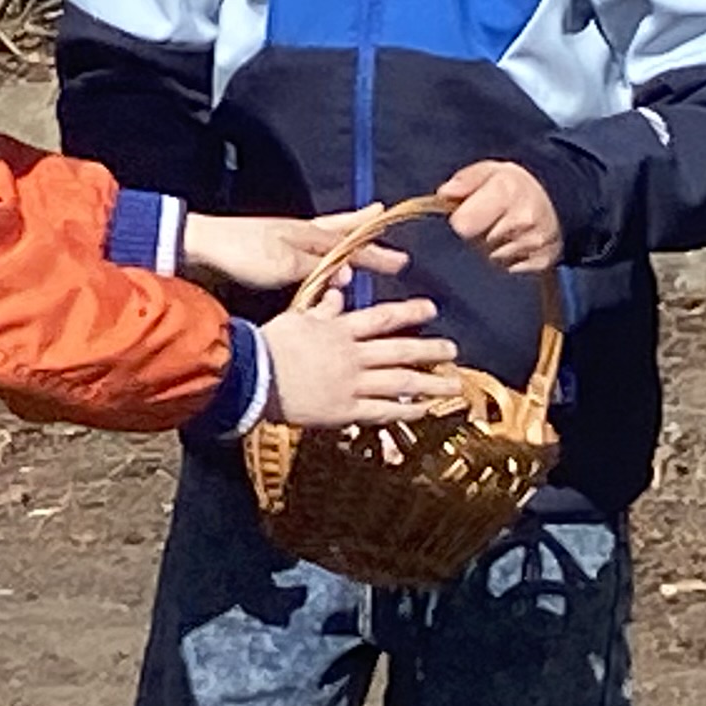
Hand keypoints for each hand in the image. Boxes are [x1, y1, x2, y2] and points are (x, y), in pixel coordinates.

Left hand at [183, 209, 390, 295]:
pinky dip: (321, 246)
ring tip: (358, 229)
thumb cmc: (242, 253)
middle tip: (383, 218)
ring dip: (344, 232)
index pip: (351, 244)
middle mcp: (300, 231)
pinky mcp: (267, 248)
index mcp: (308, 233)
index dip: (375, 256)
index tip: (401, 262)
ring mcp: (283, 237)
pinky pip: (307, 245)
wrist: (200, 246)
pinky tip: (317, 255)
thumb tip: (347, 274)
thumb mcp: (284, 265)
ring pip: (324, 233)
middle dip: (362, 227)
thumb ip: (316, 270)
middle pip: (340, 228)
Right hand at [260, 294, 459, 427]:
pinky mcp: (344, 410)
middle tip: (453, 350)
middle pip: (400, 350)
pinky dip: (404, 410)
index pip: (383, 318)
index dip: (410, 311)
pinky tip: (422, 410)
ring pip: (399, 381)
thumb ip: (323, 307)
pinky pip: (381, 411)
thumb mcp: (298, 317)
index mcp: (340, 330)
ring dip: (429, 383)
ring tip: (452, 383)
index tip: (431, 308)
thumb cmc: (269, 345)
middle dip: (430, 350)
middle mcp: (352, 355)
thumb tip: (340, 294)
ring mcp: (351, 384)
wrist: (252, 377)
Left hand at [437, 158, 564, 273]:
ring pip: (493, 260)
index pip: (462, 224)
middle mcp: (523, 219)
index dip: (461, 221)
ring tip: (503, 233)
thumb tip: (444, 193)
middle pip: (476, 246)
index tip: (467, 214)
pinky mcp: (542, 262)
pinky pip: (510, 271)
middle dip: (478, 236)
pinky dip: (509, 262)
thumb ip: (465, 180)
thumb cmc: (515, 186)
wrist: (558, 200)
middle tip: (490, 222)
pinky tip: (515, 245)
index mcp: (506, 192)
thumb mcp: (490, 171)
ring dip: (492, 250)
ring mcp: (534, 243)